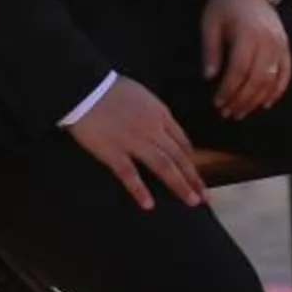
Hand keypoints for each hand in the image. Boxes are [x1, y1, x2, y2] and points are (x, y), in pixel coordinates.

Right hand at [65, 79, 206, 210]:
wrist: (86, 87)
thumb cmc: (110, 88)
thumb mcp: (142, 95)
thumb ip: (154, 113)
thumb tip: (163, 129)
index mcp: (160, 114)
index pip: (182, 141)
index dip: (192, 161)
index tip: (197, 175)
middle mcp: (152, 129)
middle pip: (178, 157)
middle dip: (194, 178)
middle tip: (205, 197)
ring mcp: (133, 141)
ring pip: (163, 166)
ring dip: (179, 185)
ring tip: (191, 201)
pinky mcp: (113, 152)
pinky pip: (129, 174)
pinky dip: (139, 190)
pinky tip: (148, 205)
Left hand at [202, 0, 291, 120]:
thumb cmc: (224, 6)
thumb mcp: (210, 24)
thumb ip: (211, 51)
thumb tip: (209, 78)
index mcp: (246, 33)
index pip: (239, 70)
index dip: (228, 90)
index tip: (217, 103)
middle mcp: (267, 40)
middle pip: (256, 79)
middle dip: (241, 100)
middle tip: (228, 113)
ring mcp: (279, 44)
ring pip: (271, 79)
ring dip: (256, 100)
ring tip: (241, 112)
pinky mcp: (285, 46)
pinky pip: (286, 73)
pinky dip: (277, 90)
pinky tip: (266, 103)